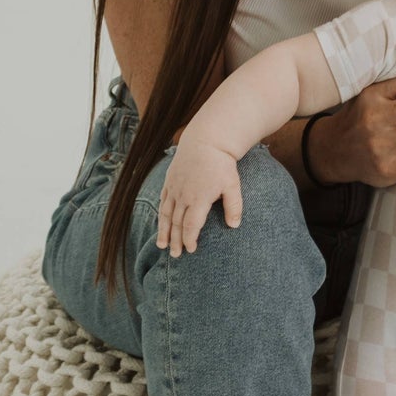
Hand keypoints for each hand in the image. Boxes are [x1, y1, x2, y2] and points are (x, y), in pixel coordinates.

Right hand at [155, 137, 242, 256]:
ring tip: (161, 245)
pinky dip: (161, 214)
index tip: (191, 250)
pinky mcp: (170, 181)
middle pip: (177, 223)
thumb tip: (234, 226)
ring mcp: (174, 188)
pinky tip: (161, 223)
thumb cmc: (222, 164)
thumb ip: (234, 206)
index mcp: (199, 198)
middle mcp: (183, 195)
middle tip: (175, 254)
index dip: (189, 239)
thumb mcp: (233, 185)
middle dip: (175, 240)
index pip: (191, 225)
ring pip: (166, 214)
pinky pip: (163, 201)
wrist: (206, 140)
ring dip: (164, 231)